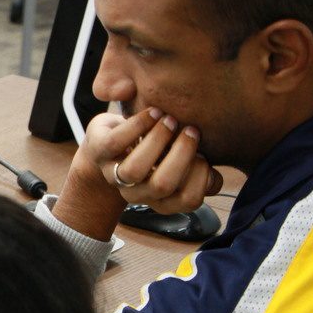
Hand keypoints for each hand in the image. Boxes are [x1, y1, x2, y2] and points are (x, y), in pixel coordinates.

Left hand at [53, 108, 222, 239]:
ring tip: (169, 120)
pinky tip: (153, 112)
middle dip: (182, 154)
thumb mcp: (183, 161)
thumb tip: (212, 178)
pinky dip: (138, 124)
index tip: (205, 154)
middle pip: (163, 185)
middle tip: (191, 130)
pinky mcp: (100, 152)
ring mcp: (114, 175)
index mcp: (161, 199)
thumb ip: (202, 170)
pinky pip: (116, 143)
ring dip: (157, 140)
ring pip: (135, 170)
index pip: (189, 200)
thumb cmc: (158, 150)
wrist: (113, 141)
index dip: (202, 176)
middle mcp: (137, 193)